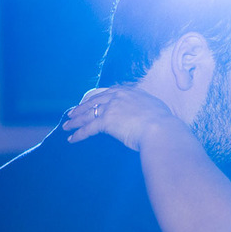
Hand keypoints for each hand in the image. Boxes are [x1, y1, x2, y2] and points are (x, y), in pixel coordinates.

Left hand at [63, 86, 183, 151]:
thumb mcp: (156, 108)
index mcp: (130, 92)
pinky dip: (78, 134)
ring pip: (88, 113)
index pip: (109, 93)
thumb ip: (146, 108)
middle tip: (72, 113)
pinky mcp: (105, 122)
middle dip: (82, 108)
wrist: (160, 129)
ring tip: (66, 126)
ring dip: (75, 120)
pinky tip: (71, 139)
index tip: (92, 102)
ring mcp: (111, 108)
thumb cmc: (164, 123)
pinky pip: (88, 128)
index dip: (98, 98)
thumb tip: (148, 113)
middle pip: (94, 101)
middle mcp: (118, 96)